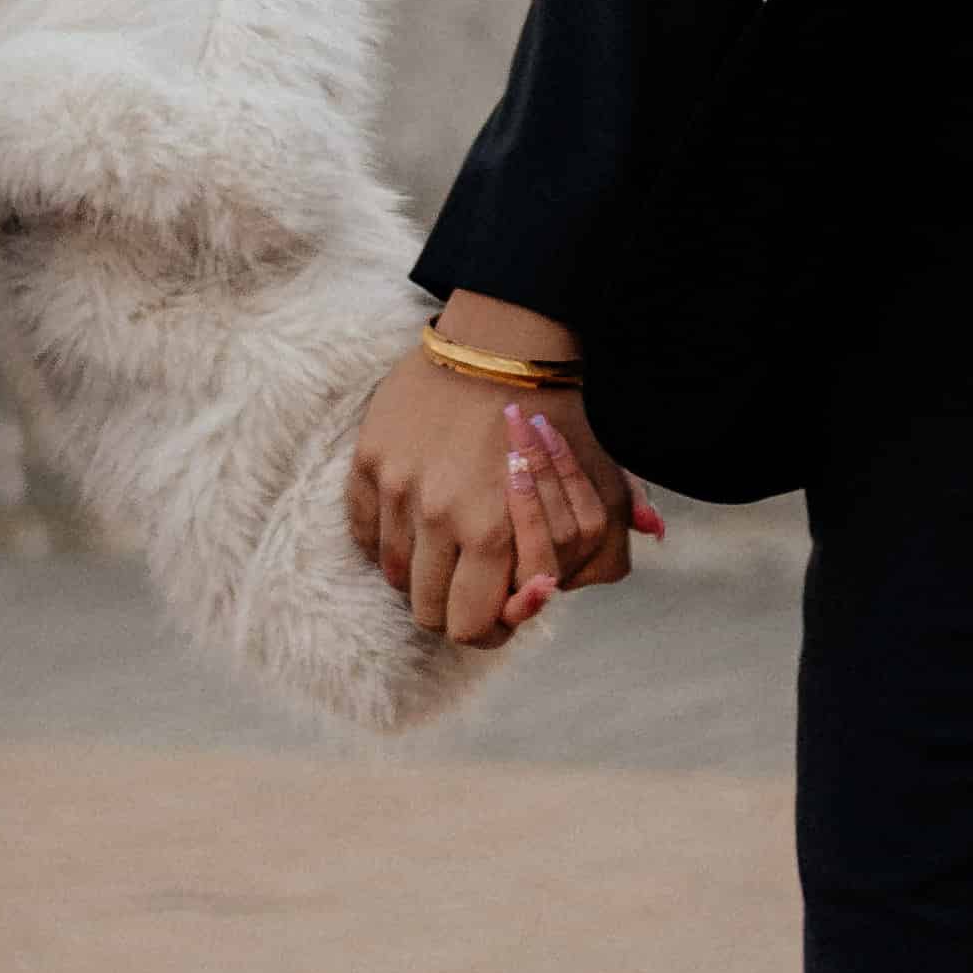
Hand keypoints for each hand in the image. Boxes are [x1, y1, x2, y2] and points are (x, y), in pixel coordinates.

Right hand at [348, 319, 649, 644]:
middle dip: (449, 607)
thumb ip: (607, 539)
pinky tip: (412, 523)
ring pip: (393, 573)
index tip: (492, 612)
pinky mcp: (371, 463)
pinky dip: (385, 537)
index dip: (484, 631)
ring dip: (417, 572)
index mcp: (493, 534)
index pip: (471, 628)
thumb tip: (592, 572)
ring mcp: (398, 491)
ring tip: (442, 548)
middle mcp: (439, 519)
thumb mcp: (597, 483)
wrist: (501, 342)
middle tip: (466, 585)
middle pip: (427, 611)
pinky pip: (364, 529)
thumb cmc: (554, 416)